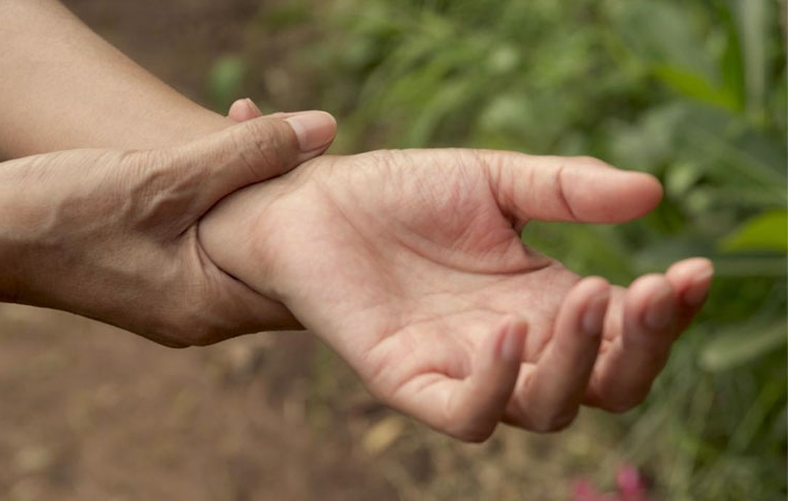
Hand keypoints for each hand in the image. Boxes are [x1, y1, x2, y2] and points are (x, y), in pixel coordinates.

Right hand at [0, 112, 336, 346]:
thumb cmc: (63, 213)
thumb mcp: (166, 177)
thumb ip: (249, 155)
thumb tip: (324, 128)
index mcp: (212, 306)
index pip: (306, 288)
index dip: (336, 237)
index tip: (352, 187)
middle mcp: (204, 314)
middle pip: (280, 261)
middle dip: (296, 197)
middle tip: (308, 144)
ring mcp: (182, 298)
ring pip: (246, 241)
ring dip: (257, 185)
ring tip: (258, 124)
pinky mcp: (162, 276)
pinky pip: (215, 236)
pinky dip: (226, 193)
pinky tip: (226, 142)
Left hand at [199, 149, 712, 439]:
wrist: (314, 201)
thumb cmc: (403, 194)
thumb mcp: (496, 180)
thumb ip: (568, 187)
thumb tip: (653, 194)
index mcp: (543, 303)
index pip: (626, 333)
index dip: (666, 313)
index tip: (692, 270)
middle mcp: (514, 347)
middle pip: (604, 386)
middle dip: (640, 347)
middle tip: (650, 290)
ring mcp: (462, 369)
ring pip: (545, 408)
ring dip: (580, 362)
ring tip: (588, 291)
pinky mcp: (406, 379)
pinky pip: (464, 415)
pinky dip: (495, 385)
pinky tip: (508, 328)